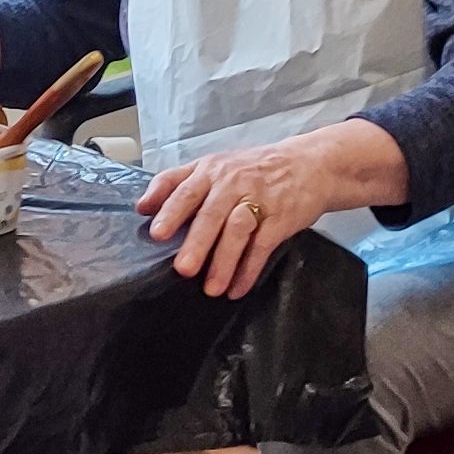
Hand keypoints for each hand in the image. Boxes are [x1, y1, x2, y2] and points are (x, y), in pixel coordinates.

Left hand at [140, 133, 349, 298]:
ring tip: (210, 289)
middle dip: (196, 242)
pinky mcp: (280, 218)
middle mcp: (231, 182)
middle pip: (210, 213)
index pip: (183, 187)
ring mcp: (258, 198)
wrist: (310, 164)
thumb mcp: (217, 166)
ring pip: (237, 230)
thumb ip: (180, 183)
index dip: (168, 209)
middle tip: (182, 269)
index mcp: (211, 169)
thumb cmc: (255, 169)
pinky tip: (236, 288)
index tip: (156, 232)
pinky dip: (248, 269)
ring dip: (223, 262)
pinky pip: (262, 246)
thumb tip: (142, 207)